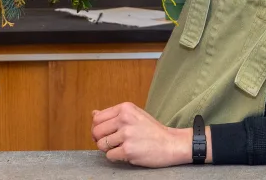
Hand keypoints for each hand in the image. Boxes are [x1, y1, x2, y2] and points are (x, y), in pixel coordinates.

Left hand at [91, 101, 209, 167]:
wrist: (171, 144)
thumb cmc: (152, 130)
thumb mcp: (134, 115)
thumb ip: (114, 115)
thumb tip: (93, 114)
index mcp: (125, 108)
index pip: (98, 118)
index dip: (97, 128)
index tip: (104, 134)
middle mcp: (125, 119)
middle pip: (96, 131)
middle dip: (100, 139)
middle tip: (110, 143)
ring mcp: (127, 135)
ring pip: (101, 145)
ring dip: (108, 149)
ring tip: (120, 147)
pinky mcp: (128, 150)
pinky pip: (109, 156)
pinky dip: (115, 157)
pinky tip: (126, 153)